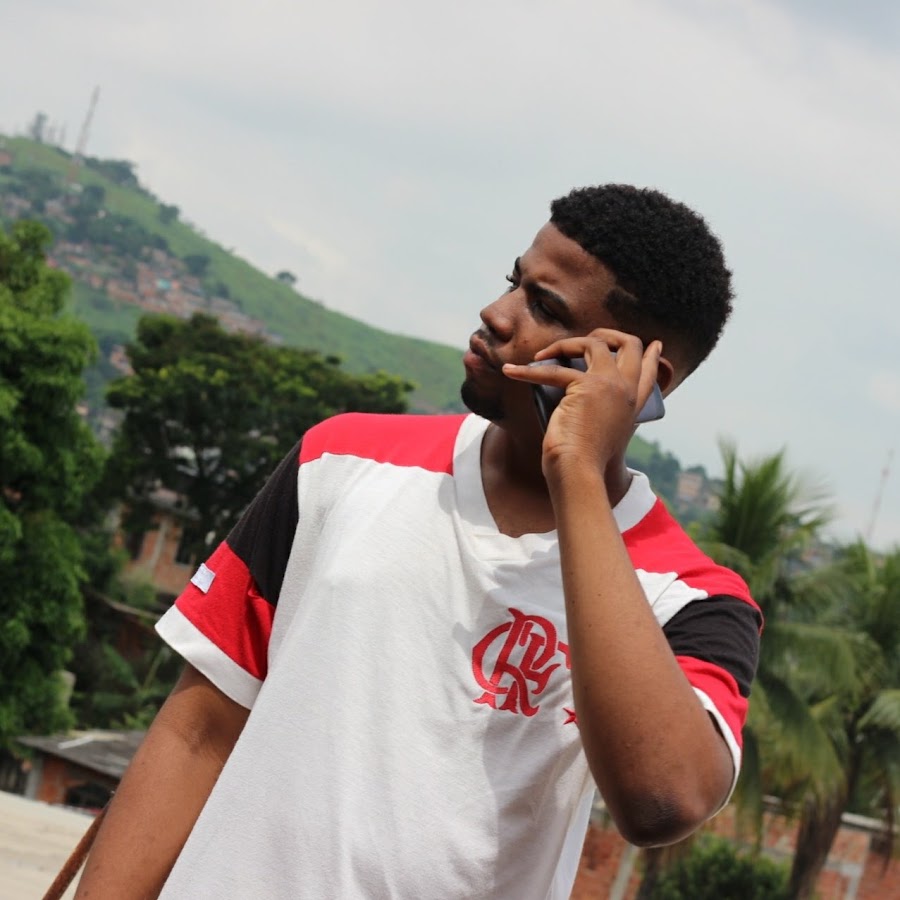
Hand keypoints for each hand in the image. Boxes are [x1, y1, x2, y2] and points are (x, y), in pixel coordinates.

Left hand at [502, 329, 662, 478]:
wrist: (579, 471)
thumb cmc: (582, 462)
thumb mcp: (600, 434)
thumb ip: (599, 415)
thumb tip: (575, 400)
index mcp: (633, 404)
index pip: (649, 372)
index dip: (651, 356)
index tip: (654, 345)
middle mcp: (626, 390)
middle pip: (629, 344)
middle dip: (606, 334)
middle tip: (580, 340)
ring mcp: (610, 384)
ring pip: (594, 343)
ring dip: (564, 344)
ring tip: (541, 356)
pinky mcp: (587, 386)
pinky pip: (553, 369)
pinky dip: (527, 371)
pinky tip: (510, 371)